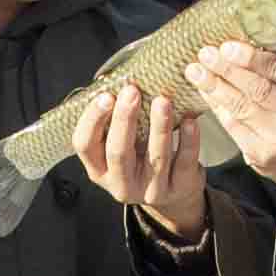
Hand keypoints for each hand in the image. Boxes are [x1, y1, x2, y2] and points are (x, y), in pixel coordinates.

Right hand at [67, 81, 207, 234]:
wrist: (174, 194)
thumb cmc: (142, 159)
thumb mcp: (122, 147)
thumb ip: (115, 122)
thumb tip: (118, 81)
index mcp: (99, 169)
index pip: (85, 145)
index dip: (92, 120)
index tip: (105, 95)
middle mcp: (121, 184)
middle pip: (118, 152)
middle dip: (124, 119)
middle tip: (131, 91)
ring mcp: (150, 191)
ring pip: (154, 157)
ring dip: (158, 126)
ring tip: (162, 101)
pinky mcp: (178, 189)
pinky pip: (183, 163)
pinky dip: (188, 141)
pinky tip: (190, 121)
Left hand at [185, 40, 275, 207]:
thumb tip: (256, 23)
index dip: (252, 58)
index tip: (227, 46)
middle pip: (259, 90)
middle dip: (227, 70)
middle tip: (205, 53)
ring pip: (241, 107)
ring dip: (215, 86)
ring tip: (195, 69)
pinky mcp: (262, 156)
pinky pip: (232, 125)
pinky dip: (215, 105)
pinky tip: (204, 90)